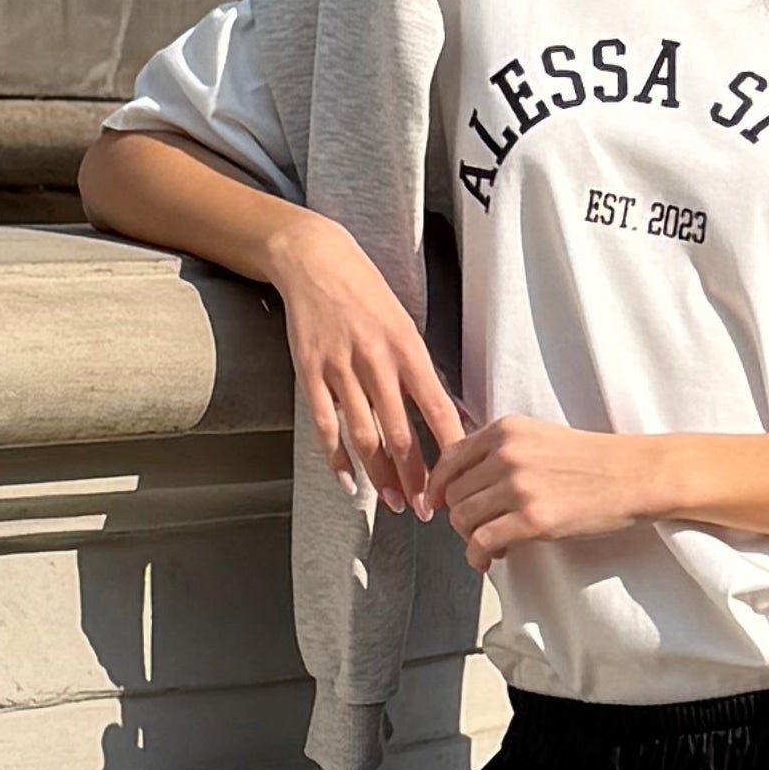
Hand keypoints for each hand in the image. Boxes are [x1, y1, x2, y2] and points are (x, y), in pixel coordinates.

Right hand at [263, 211, 461, 515]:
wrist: (315, 262)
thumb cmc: (367, 293)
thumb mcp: (405, 324)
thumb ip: (420, 370)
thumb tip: (446, 415)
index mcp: (408, 349)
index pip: (437, 410)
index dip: (449, 451)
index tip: (458, 481)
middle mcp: (376, 361)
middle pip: (399, 433)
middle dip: (415, 476)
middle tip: (425, 508)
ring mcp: (340, 369)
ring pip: (363, 436)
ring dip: (380, 475)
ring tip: (393, 501)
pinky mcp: (310, 373)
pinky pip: (325, 425)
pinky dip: (336, 459)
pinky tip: (349, 482)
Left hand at [433, 419, 666, 561]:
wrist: (634, 475)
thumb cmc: (594, 459)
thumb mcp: (541, 436)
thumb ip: (503, 449)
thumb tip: (467, 479)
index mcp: (506, 430)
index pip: (450, 458)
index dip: (438, 486)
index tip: (436, 503)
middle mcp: (506, 454)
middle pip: (453, 492)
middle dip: (459, 516)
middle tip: (476, 529)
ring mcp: (518, 487)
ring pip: (462, 518)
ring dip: (469, 537)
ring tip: (489, 545)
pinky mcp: (532, 520)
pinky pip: (482, 542)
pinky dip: (478, 556)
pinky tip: (491, 559)